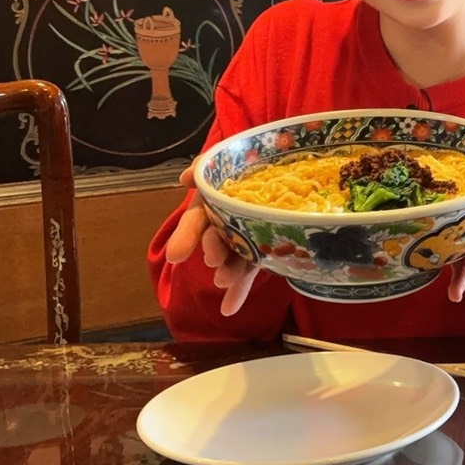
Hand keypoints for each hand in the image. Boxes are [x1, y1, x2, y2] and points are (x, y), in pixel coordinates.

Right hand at [163, 160, 258, 315]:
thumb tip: (187, 177)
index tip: (177, 255)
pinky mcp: (268, 246)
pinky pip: (255, 267)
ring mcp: (249, 235)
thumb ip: (208, 166)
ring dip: (229, 271)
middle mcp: (229, 219)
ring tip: (225, 281)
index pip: (198, 219)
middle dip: (213, 249)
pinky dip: (241, 288)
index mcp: (216, 200)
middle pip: (217, 238)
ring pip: (236, 255)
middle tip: (212, 259)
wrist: (288, 156)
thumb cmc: (252, 157)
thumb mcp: (228, 157)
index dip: (188, 235)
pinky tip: (230, 308)